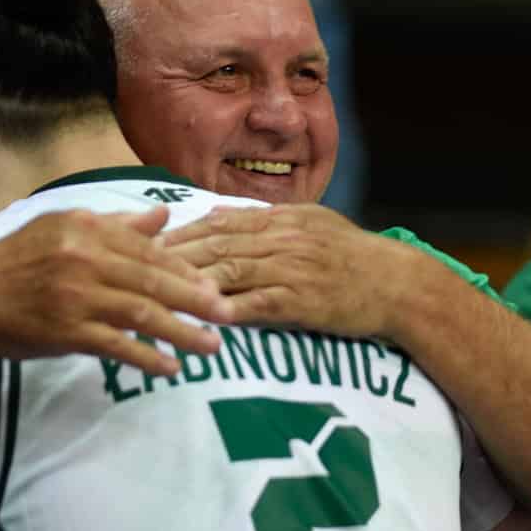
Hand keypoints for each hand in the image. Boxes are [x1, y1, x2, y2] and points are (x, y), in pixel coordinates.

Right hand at [0, 207, 233, 376]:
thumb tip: (163, 216)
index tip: (213, 286)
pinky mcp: (67, 331)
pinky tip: (170, 368)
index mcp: (86, 228)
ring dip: (181, 332)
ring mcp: (75, 296)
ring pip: (141, 313)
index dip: (184, 269)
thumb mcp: (62, 229)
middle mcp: (84, 258)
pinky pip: (117, 345)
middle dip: (196, 299)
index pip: (147, 248)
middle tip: (228, 315)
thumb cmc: (18, 262)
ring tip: (211, 347)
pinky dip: (147, 357)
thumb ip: (115, 225)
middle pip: (152, 279)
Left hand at [160, 204, 405, 338]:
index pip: (218, 222)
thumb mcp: (309, 223)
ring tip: (156, 292)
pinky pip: (261, 302)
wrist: (396, 283)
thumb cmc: (351, 257)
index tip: (145, 243)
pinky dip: (231, 307)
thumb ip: (262, 219)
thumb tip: (217, 213)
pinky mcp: (304, 300)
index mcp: (279, 220)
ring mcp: (293, 268)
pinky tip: (204, 316)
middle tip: (134, 269)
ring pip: (232, 270)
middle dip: (172, 256)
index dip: (179, 232)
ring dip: (190, 281)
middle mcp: (282, 239)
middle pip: (215, 245)